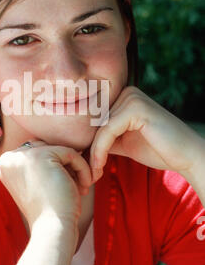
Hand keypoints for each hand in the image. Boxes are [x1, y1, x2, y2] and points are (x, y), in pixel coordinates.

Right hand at [0, 141, 92, 233]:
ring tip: (80, 188)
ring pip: (60, 150)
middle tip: (76, 187)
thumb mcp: (38, 182)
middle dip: (65, 166)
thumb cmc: (50, 210)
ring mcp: (23, 155)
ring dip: (75, 168)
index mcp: (4, 164)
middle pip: (48, 148)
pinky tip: (84, 187)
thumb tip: (61, 144)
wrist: (51, 229)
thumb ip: (41, 162)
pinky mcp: (41, 155)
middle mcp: (9, 157)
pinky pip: (71, 153)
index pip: (38, 151)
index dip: (56, 168)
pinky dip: (83, 169)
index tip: (64, 187)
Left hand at [89, 86, 204, 180]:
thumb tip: (79, 143)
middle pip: (95, 122)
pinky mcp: (135, 108)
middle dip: (89, 148)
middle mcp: (127, 92)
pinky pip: (107, 131)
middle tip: (88, 172)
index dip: (88, 142)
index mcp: (124, 96)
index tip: (85, 165)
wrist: (186, 156)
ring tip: (94, 173)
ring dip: (93, 153)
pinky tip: (100, 166)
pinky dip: (100, 151)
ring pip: (99, 128)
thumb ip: (105, 138)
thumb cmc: (157, 149)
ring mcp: (132, 97)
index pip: (95, 119)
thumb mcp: (123, 142)